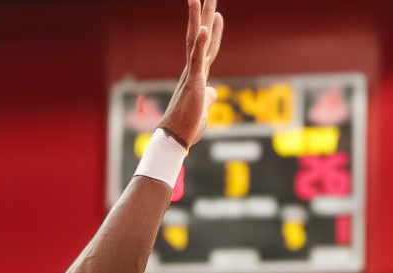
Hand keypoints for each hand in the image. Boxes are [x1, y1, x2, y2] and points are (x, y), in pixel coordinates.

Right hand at [158, 0, 224, 148]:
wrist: (175, 139)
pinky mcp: (192, 83)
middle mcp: (193, 70)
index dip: (213, 30)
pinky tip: (203, 27)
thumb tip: (213, 92)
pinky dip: (200, 44)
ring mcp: (191, 75)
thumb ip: (209, 97)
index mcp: (197, 75)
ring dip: (197, 19)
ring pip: (194, 41)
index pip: (207, 48)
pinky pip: (197, 60)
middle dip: (204, 14)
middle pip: (200, 36)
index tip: (217, 13)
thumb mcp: (203, 108)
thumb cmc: (187, 127)